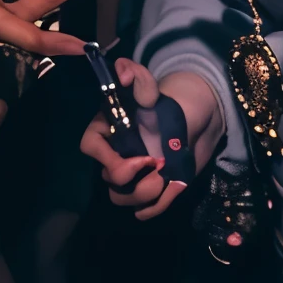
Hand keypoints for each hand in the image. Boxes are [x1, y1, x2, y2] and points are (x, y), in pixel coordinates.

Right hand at [79, 60, 221, 220]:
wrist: (192, 121)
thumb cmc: (164, 102)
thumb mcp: (149, 84)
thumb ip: (134, 73)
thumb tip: (123, 74)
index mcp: (108, 131)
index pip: (90, 147)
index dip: (106, 158)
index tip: (138, 157)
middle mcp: (115, 156)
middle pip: (109, 181)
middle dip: (135, 179)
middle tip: (160, 162)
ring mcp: (132, 177)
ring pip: (124, 198)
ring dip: (145, 193)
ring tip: (166, 176)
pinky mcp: (150, 191)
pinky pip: (144, 210)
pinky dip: (157, 205)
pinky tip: (172, 187)